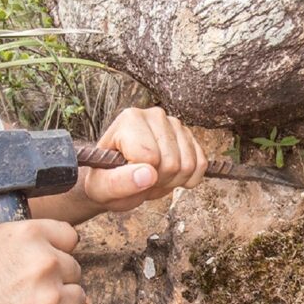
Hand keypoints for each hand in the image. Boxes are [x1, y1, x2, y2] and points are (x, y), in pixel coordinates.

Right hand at [0, 220, 84, 303]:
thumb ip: (21, 239)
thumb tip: (50, 237)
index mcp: (26, 236)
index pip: (69, 236)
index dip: (58, 252)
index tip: (46, 266)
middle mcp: (43, 263)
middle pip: (74, 269)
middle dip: (56, 283)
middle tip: (26, 298)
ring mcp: (52, 299)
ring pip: (77, 298)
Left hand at [83, 107, 207, 211]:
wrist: (117, 179)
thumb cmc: (106, 180)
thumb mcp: (102, 187)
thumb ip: (118, 182)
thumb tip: (147, 174)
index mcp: (130, 120)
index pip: (149, 156)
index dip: (142, 177)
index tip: (128, 176)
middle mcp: (155, 115)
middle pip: (172, 163)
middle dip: (158, 181)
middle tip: (141, 179)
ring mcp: (175, 125)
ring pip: (189, 165)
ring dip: (173, 181)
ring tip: (153, 177)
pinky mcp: (190, 137)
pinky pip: (201, 164)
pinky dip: (189, 179)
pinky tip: (171, 176)